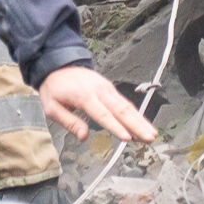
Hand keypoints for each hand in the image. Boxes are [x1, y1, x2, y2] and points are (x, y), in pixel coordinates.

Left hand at [38, 64, 157, 142]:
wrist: (57, 64)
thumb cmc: (54, 87)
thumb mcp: (52, 106)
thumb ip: (69, 121)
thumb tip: (84, 136)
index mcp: (83, 95)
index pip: (103, 114)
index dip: (116, 127)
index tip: (127, 138)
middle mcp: (99, 90)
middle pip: (121, 109)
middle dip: (137, 125)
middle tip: (149, 138)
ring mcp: (106, 88)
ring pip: (127, 106)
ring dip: (141, 121)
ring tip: (152, 134)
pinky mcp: (110, 88)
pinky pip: (124, 102)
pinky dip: (136, 114)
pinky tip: (144, 125)